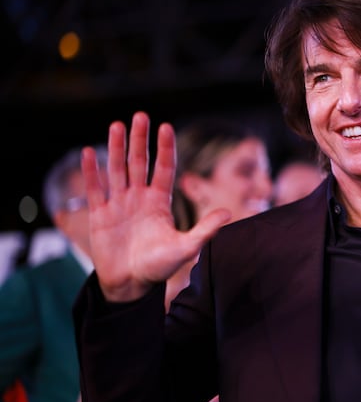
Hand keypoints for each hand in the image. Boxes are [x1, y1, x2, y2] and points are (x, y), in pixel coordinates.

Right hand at [81, 112, 230, 301]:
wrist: (131, 285)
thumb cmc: (160, 267)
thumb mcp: (186, 248)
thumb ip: (205, 230)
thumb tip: (229, 213)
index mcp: (160, 202)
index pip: (164, 168)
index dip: (165, 148)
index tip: (165, 126)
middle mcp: (139, 198)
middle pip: (139, 162)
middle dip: (140, 140)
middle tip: (141, 115)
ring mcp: (119, 205)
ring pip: (117, 170)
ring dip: (117, 148)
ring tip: (117, 125)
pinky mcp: (100, 215)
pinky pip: (95, 189)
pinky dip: (91, 171)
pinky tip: (90, 152)